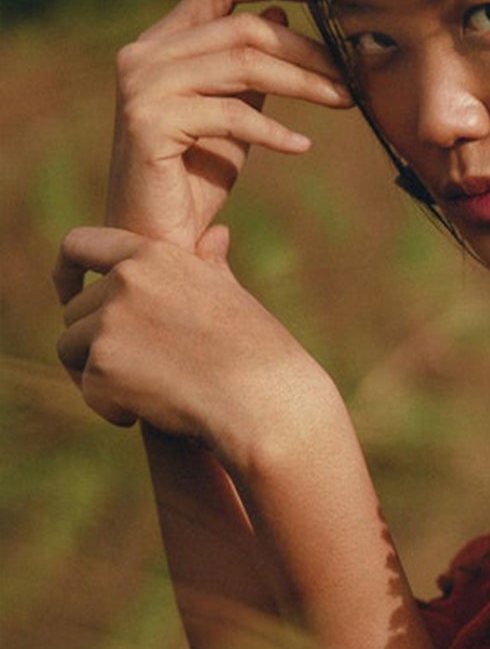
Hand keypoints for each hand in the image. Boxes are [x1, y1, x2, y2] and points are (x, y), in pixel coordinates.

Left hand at [54, 224, 333, 455]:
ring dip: (97, 374)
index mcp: (153, 255)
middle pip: (75, 310)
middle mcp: (124, 281)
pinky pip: (86, 390)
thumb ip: (208, 266)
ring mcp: (109, 323)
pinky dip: (111, 407)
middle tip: (134, 372)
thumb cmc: (258, 352)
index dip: (68, 271)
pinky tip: (150, 413)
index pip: (80, 245)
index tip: (72, 295)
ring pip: (72, 349)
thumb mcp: (231, 295)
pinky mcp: (101, 367)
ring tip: (142, 394)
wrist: (262, 401)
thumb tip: (215, 234)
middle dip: (95, 342)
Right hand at [107, 0, 351, 246]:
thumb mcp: (230, 115)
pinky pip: (231, 115)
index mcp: (161, 44)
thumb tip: (279, 13)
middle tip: (349, 75)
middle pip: (244, 28)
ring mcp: (142, 86)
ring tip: (343, 101)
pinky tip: (302, 146)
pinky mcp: (149, 122)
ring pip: (244, 65)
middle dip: (306, 49)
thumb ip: (247, 69)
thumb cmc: (194, 179)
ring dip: (304, 83)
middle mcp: (144, 55)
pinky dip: (274, 130)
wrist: (154, 241)